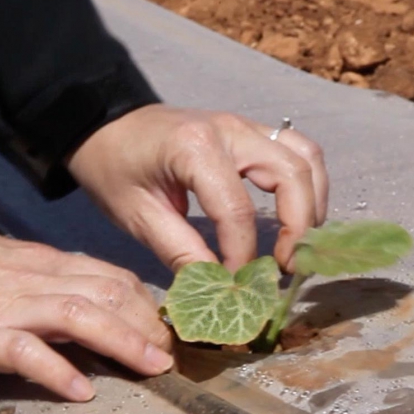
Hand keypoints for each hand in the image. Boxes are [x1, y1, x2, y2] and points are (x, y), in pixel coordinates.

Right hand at [0, 227, 173, 401]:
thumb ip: (40, 278)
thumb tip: (77, 296)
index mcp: (39, 261)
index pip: (107, 274)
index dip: (143, 302)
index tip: (166, 328)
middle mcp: (33, 279)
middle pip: (106, 291)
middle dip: (147, 322)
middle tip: (172, 354)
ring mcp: (6, 306)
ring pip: (80, 314)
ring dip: (123, 341)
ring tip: (153, 367)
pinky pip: (25, 351)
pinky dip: (57, 370)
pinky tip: (81, 390)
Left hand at [68, 104, 328, 272]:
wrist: (102, 125)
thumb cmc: (113, 167)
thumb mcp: (137, 216)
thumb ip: (180, 251)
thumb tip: (218, 287)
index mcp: (195, 148)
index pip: (237, 210)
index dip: (243, 254)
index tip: (237, 284)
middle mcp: (230, 129)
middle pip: (292, 174)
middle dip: (299, 227)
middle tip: (287, 268)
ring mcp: (244, 125)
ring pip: (305, 156)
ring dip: (312, 203)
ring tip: (298, 246)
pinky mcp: (248, 131)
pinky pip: (295, 150)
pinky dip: (305, 184)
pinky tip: (295, 217)